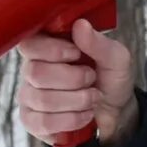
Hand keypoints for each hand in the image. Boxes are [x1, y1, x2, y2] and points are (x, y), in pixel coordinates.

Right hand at [17, 20, 138, 146]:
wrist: (117, 111)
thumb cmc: (110, 79)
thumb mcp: (115, 58)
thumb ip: (99, 42)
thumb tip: (80, 25)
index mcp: (47, 48)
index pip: (30, 44)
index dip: (53, 50)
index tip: (76, 53)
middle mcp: (32, 70)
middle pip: (36, 73)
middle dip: (74, 79)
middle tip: (91, 79)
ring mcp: (29, 96)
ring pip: (42, 99)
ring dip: (77, 101)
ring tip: (92, 98)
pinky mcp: (32, 121)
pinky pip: (42, 122)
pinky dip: (71, 120)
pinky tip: (84, 115)